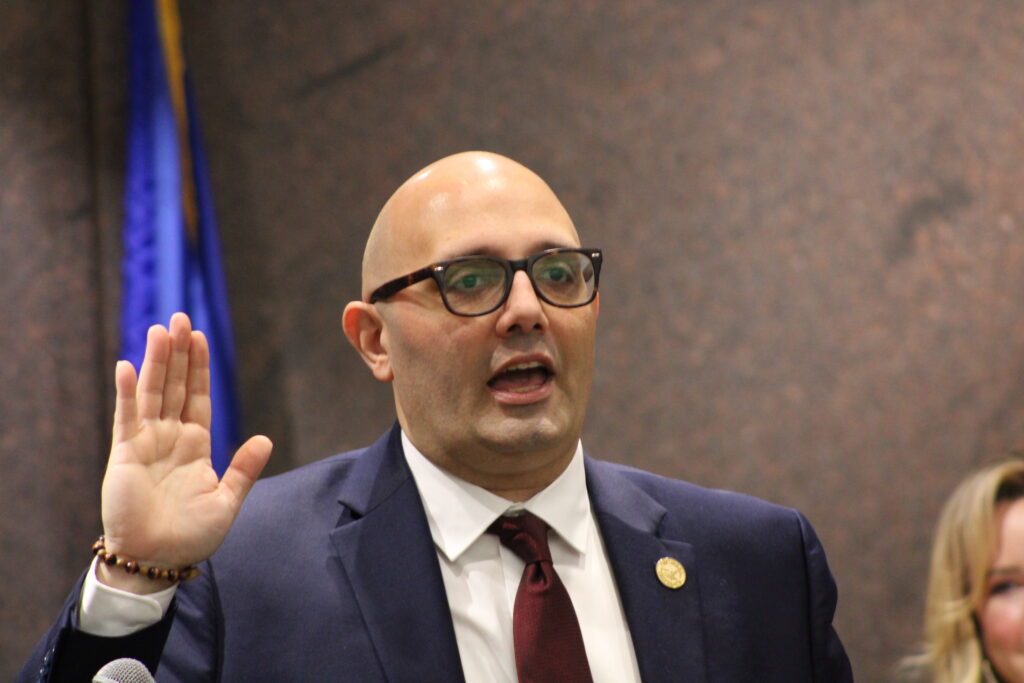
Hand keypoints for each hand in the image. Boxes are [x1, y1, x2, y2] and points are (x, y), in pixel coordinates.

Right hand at [98, 313, 271, 592]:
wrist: (157, 560)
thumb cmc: (192, 535)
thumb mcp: (227, 501)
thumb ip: (244, 469)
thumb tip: (266, 439)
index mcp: (197, 444)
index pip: (199, 396)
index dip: (200, 367)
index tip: (200, 336)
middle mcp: (171, 437)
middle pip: (176, 385)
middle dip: (179, 353)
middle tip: (179, 317)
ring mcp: (147, 443)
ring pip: (153, 393)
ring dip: (156, 362)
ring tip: (159, 330)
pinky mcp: (126, 454)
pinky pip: (126, 417)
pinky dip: (128, 393)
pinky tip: (129, 366)